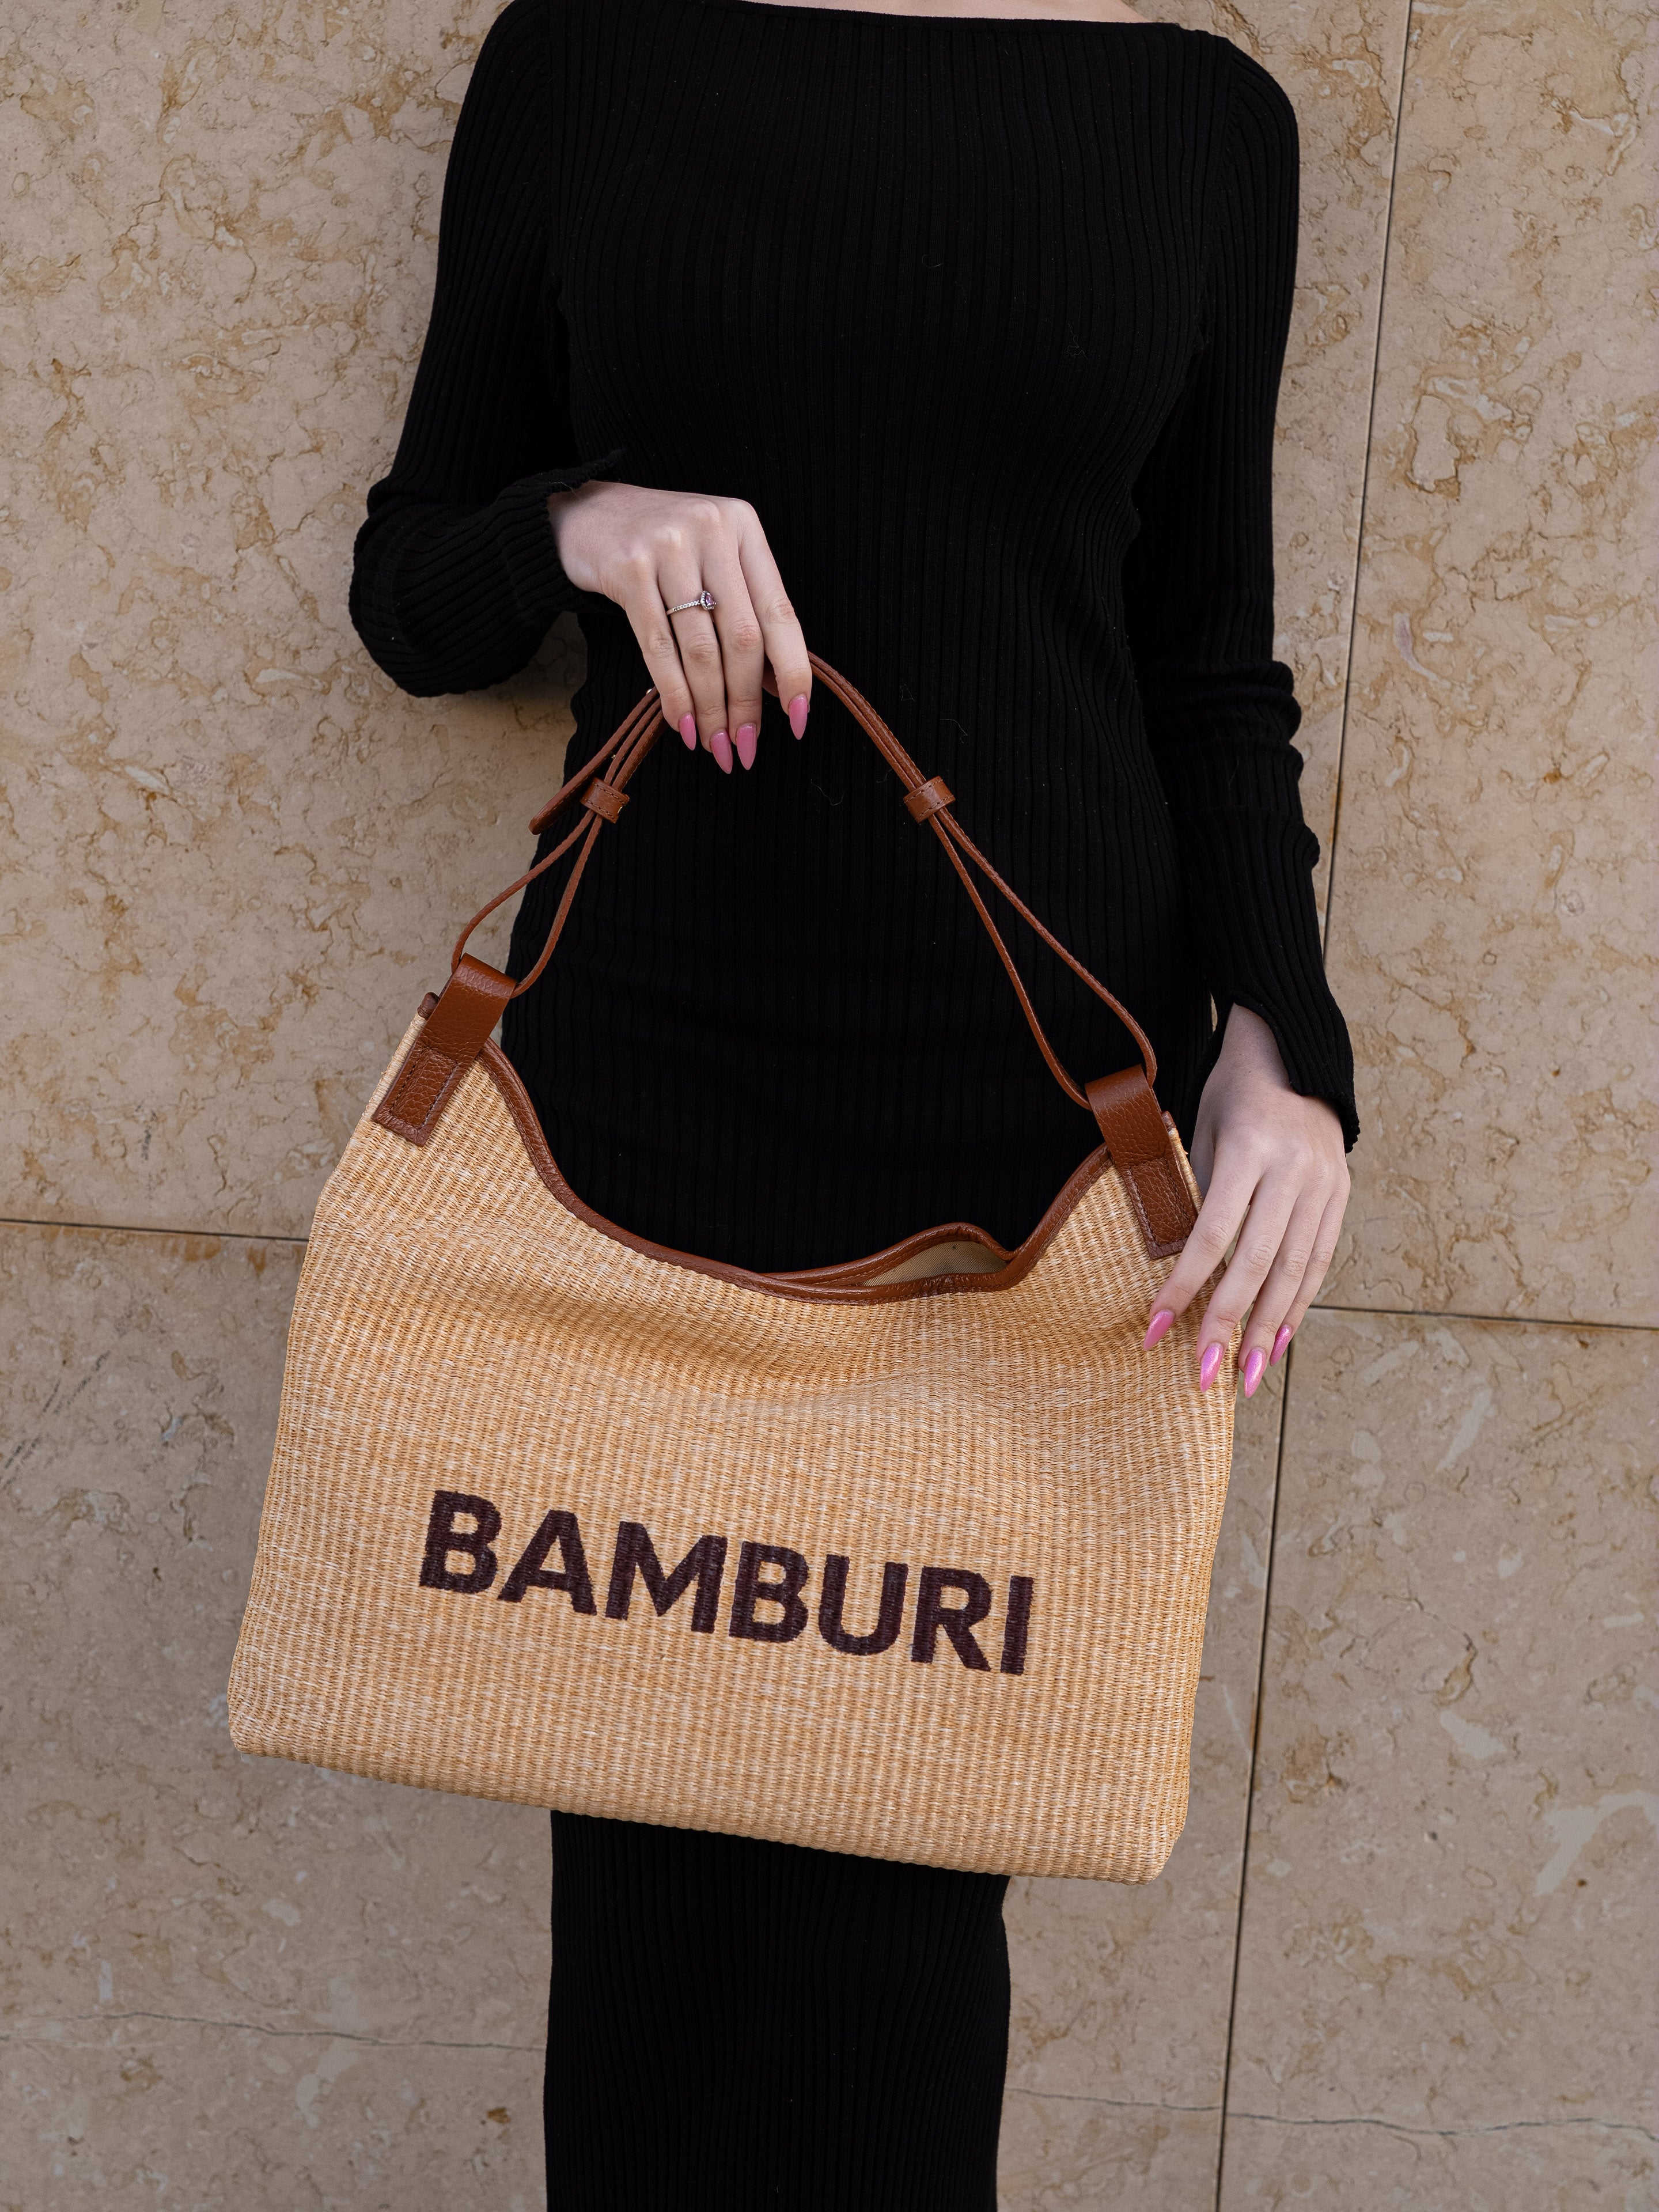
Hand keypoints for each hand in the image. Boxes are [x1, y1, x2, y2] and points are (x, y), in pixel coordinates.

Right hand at [548, 480, 811, 772]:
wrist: (588, 512)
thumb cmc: (662, 547)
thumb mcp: (713, 562)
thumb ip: (746, 613)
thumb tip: (776, 687)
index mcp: (744, 527)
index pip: (780, 613)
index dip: (794, 672)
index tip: (798, 719)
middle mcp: (712, 529)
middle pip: (742, 638)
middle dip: (745, 703)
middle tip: (744, 747)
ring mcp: (669, 546)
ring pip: (701, 649)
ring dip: (710, 708)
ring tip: (713, 744)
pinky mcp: (629, 568)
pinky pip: (658, 647)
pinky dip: (674, 694)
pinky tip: (681, 723)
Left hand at [1143, 1006, 1349, 1395]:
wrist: (1295, 1053)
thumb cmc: (1231, 1096)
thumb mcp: (1200, 1131)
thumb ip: (1200, 1195)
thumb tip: (1186, 1269)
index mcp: (1251, 1149)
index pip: (1214, 1233)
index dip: (1185, 1286)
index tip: (1156, 1329)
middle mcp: (1295, 1170)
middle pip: (1259, 1262)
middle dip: (1230, 1324)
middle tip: (1205, 1375)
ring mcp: (1324, 1185)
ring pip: (1295, 1270)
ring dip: (1269, 1329)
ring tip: (1246, 1376)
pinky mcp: (1340, 1195)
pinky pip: (1319, 1260)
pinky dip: (1298, 1304)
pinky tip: (1279, 1341)